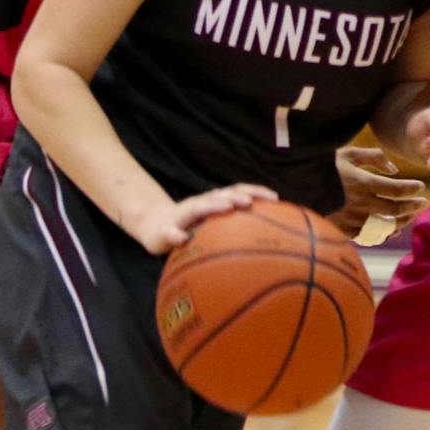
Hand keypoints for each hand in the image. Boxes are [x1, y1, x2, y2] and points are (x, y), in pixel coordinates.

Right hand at [126, 182, 277, 253]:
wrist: (154, 227)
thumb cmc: (190, 227)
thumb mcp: (212, 226)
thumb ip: (234, 226)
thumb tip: (267, 237)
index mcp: (214, 202)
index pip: (237, 191)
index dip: (255, 191)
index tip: (274, 198)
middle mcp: (200, 204)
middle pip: (220, 195)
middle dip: (236, 196)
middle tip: (250, 202)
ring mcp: (183, 214)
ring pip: (198, 207)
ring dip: (212, 206)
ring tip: (226, 207)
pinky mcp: (165, 229)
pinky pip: (170, 232)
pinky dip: (175, 234)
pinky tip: (180, 238)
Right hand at [328, 146, 429, 238]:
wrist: (296, 184)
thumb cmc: (323, 165)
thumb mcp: (348, 153)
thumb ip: (374, 158)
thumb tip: (394, 168)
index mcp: (364, 183)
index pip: (397, 189)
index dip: (412, 188)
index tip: (420, 186)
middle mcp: (361, 204)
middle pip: (395, 209)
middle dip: (411, 206)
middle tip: (421, 203)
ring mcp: (352, 219)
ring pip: (385, 226)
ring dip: (400, 222)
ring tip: (408, 217)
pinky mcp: (343, 230)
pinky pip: (368, 236)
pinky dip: (380, 233)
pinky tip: (387, 229)